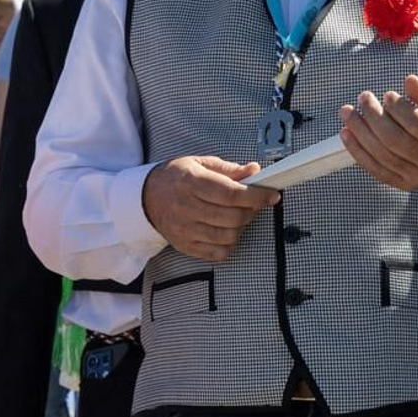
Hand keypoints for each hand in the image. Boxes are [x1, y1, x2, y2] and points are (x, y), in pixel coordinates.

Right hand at [141, 155, 279, 260]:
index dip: (256, 196)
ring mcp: (184, 230)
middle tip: (255, 203)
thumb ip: (228, 169)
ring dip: (242, 227)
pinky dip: (229, 243)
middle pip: (232, 216)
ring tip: (238, 215)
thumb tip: (254, 171)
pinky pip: (218, 252)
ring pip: (228, 236)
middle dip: (252, 210)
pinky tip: (227, 230)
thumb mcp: (200, 163)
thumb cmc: (176, 177)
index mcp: (190, 182)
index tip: (271, 194)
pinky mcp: (185, 246)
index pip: (231, 193)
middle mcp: (186, 207)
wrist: (146, 197)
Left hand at [339, 74, 417, 191]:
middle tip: (364, 98)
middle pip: (395, 140)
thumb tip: (410, 81)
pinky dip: (357, 150)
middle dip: (374, 116)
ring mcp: (415, 176)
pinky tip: (346, 133)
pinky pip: (374, 168)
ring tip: (348, 112)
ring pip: (382, 154)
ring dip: (360, 132)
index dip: (399, 109)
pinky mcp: (400, 183)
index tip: (387, 95)